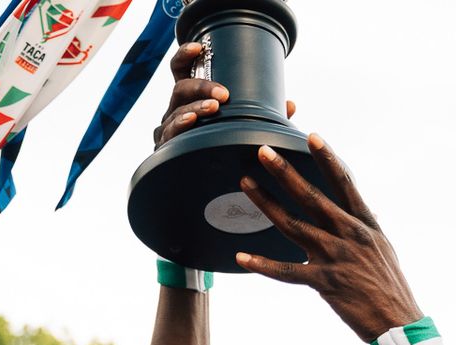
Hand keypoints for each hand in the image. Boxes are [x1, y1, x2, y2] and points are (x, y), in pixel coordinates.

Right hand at [152, 41, 294, 149]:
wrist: (203, 186)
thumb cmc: (221, 150)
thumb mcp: (243, 129)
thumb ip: (263, 118)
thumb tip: (290, 104)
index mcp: (190, 98)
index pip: (181, 70)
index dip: (185, 55)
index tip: (199, 47)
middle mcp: (176, 110)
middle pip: (181, 88)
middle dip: (202, 87)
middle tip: (224, 94)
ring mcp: (168, 129)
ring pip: (176, 111)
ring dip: (196, 107)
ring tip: (213, 108)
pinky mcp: (165, 149)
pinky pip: (169, 135)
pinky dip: (180, 126)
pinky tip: (191, 122)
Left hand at [235, 139, 421, 341]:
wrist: (398, 323)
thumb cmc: (390, 287)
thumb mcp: (382, 250)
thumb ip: (364, 229)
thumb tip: (361, 211)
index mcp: (365, 225)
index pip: (344, 184)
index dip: (328, 159)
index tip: (312, 137)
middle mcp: (350, 236)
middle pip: (312, 197)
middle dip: (286, 172)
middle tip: (263, 151)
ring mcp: (336, 258)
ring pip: (294, 225)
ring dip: (267, 204)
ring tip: (246, 184)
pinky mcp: (324, 283)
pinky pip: (287, 271)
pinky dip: (263, 265)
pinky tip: (241, 256)